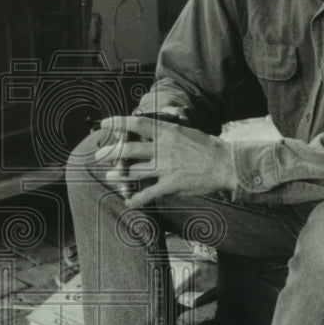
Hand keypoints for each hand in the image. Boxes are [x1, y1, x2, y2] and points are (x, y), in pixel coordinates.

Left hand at [94, 115, 237, 207]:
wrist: (225, 164)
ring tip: (108, 178)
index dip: (118, 123)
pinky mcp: (171, 184)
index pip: (137, 123)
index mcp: (166, 132)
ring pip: (133, 172)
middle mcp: (162, 148)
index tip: (104, 123)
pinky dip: (136, 199)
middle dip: (110, 153)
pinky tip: (128, 202)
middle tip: (98, 155)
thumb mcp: (186, 132)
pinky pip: (148, 193)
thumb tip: (153, 128)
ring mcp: (165, 166)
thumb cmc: (208, 147)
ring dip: (118, 176)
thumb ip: (168, 132)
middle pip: (128, 149)